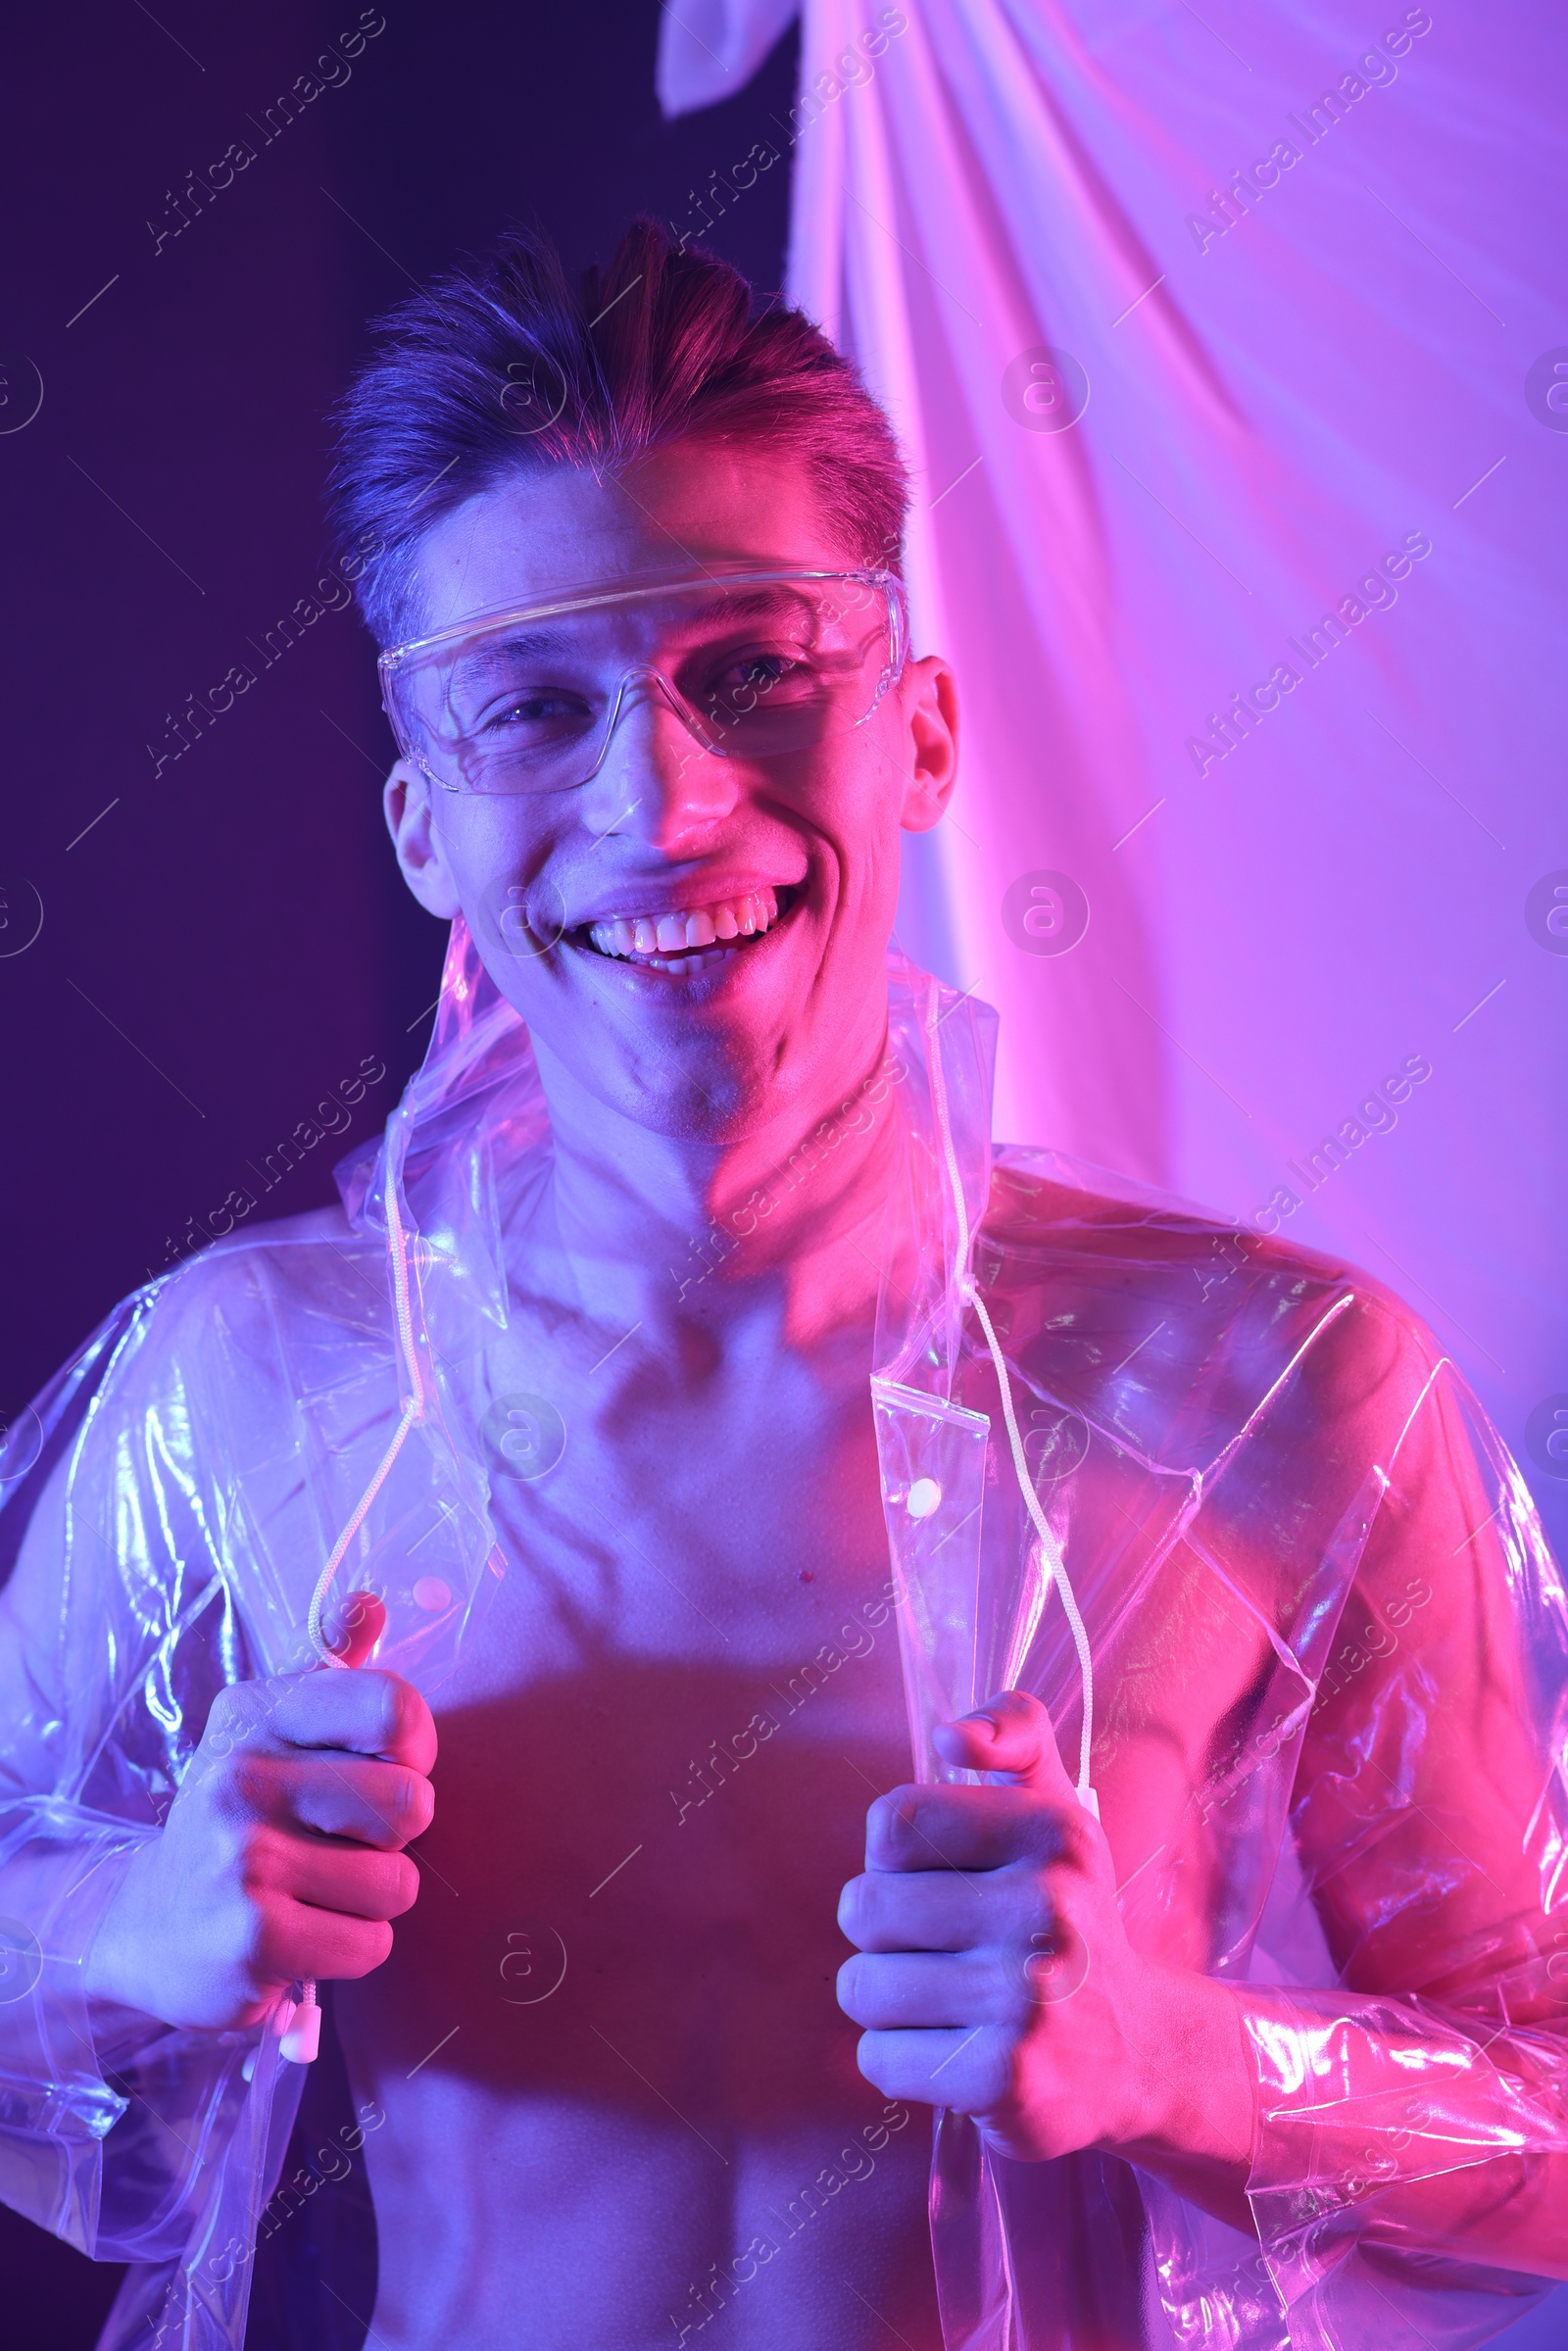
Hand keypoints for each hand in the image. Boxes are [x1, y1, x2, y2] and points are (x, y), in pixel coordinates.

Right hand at [86, 1601, 435, 2030]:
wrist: (144, 1927)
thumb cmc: (238, 1820)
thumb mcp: (269, 1731)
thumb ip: (330, 1667)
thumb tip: (368, 1603)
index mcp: (259, 1714)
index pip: (393, 1708)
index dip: (413, 1750)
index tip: (381, 1769)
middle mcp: (243, 1776)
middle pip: (409, 1803)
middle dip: (392, 1839)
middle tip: (339, 1845)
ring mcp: (243, 1858)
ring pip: (397, 1884)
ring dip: (371, 1901)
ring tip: (314, 1893)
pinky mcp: (253, 1939)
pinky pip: (371, 1944)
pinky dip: (351, 1949)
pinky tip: (302, 1935)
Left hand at [836, 1689, 1168, 2161]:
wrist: (1136, 2053)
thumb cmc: (1067, 1918)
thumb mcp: (1057, 1812)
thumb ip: (1016, 1732)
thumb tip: (951, 1735)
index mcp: (1053, 1833)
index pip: (893, 1821)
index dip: (895, 1859)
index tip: (942, 1882)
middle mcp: (1047, 1909)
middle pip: (865, 1907)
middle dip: (883, 1936)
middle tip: (942, 1952)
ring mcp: (1028, 2000)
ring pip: (862, 1986)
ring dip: (887, 2002)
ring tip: (948, 2004)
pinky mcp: (1004, 2080)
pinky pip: (878, 2058)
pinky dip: (900, 2061)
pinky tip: (955, 2053)